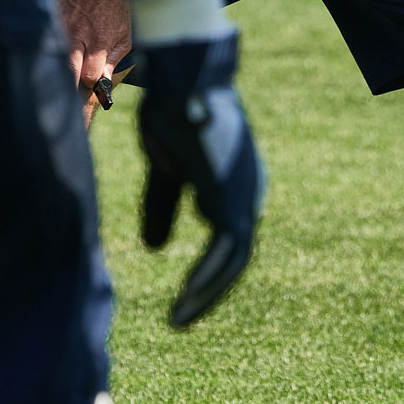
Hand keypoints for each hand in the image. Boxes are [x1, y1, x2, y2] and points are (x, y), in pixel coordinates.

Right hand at [57, 0, 131, 127]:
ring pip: (54, 58)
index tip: (90, 87)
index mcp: (99, 40)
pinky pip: (46, 40)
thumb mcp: (123, 34)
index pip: (88, 77)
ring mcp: (61, 26)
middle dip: (70, 85)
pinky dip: (50, 50)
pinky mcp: (50, 18)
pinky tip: (52, 56)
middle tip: (72, 94)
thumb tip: (103, 83)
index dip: (89, 86)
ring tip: (60, 80)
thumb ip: (113, 60)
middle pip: (68, 71)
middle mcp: (78, 34)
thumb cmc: (114, 8)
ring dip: (58, 70)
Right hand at [136, 33, 266, 327]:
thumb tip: (155, 249)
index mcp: (233, 181)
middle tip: (181, 319)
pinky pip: (227, 255)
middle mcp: (247, 190)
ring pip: (233, 261)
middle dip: (207, 289)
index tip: (186, 296)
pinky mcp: (235, 201)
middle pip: (234, 254)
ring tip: (178, 321)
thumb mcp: (165, 169)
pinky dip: (206, 281)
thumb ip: (164, 206)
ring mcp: (246, 195)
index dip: (209, 268)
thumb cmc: (174, 113)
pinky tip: (185, 302)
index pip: (228, 235)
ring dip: (206, 294)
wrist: (182, 82)